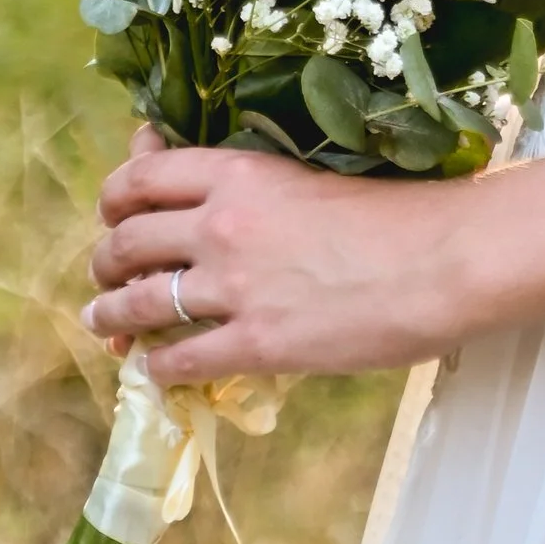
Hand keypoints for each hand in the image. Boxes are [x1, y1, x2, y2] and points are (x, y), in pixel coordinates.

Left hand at [83, 127, 472, 380]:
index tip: (114, 212)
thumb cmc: (394, 212)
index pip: (140, 177)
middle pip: (125, 242)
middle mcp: (221, 225)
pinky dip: (157, 367)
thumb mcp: (308, 177)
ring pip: (136, 303)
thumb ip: (251, 184)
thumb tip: (211, 189)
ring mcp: (233, 288)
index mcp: (238, 173)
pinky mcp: (255, 344)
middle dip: (103, 262)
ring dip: (109, 318)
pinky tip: (158, 369)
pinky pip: (178, 359)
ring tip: (104, 326)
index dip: (114, 197)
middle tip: (104, 276)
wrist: (441, 261)